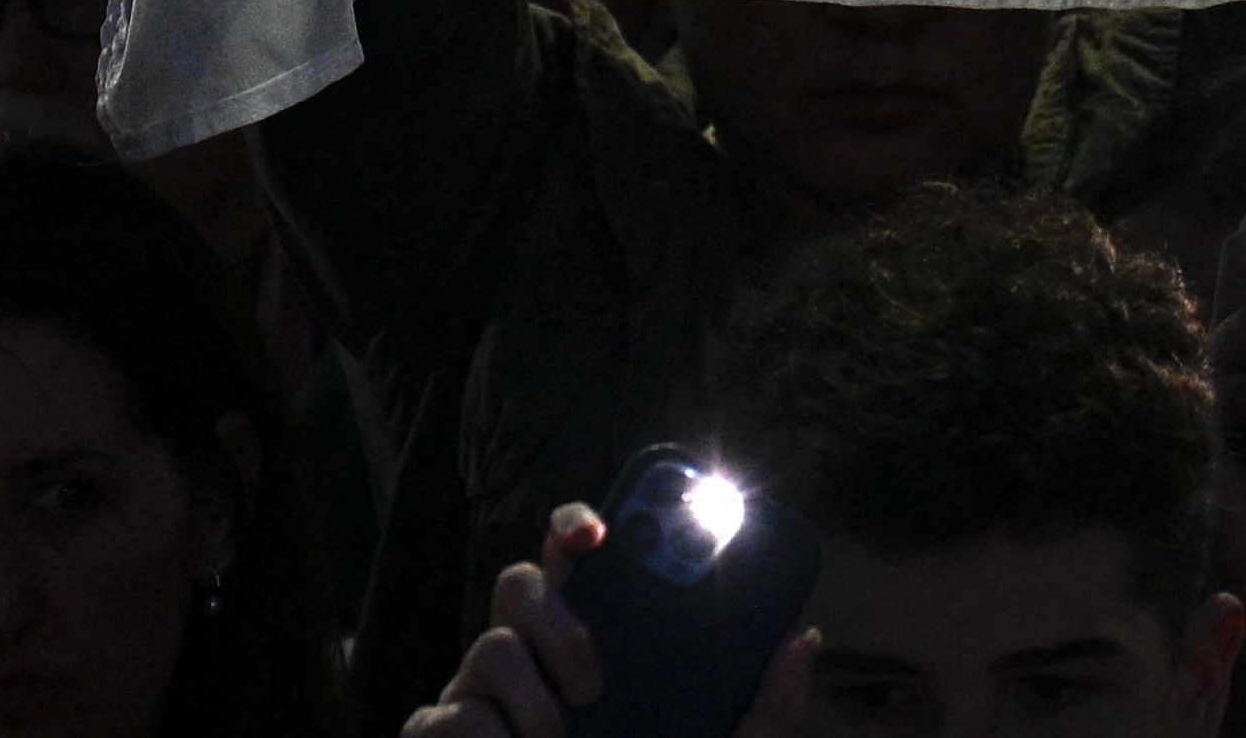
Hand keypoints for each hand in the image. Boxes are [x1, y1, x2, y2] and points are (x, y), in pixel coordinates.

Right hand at [403, 506, 815, 737]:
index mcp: (588, 644)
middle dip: (558, 620)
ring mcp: (477, 697)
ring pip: (487, 648)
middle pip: (519, 582)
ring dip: (533, 705)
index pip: (572, 558)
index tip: (600, 533)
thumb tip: (803, 636)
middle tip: (595, 683)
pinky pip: (442, 718)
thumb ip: (760, 710)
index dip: (576, 526)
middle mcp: (529, 658)